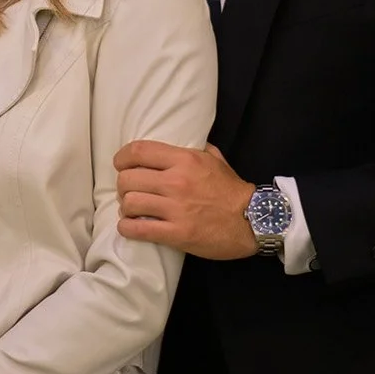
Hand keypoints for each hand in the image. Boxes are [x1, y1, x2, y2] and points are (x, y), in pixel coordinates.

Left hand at [114, 141, 256, 259]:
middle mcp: (176, 181)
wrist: (254, 220)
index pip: (138, 151)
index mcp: (184, 160)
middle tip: (129, 192)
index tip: (120, 165)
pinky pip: (138, 230)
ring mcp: (176, 209)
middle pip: (128, 179)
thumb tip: (181, 139)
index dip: (122, 158)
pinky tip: (130, 227)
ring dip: (126, 208)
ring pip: (130, 203)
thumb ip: (195, 148)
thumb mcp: (215, 160)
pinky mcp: (177, 234)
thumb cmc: (232, 190)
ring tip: (132, 211)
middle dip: (123, 186)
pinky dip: (128, 229)